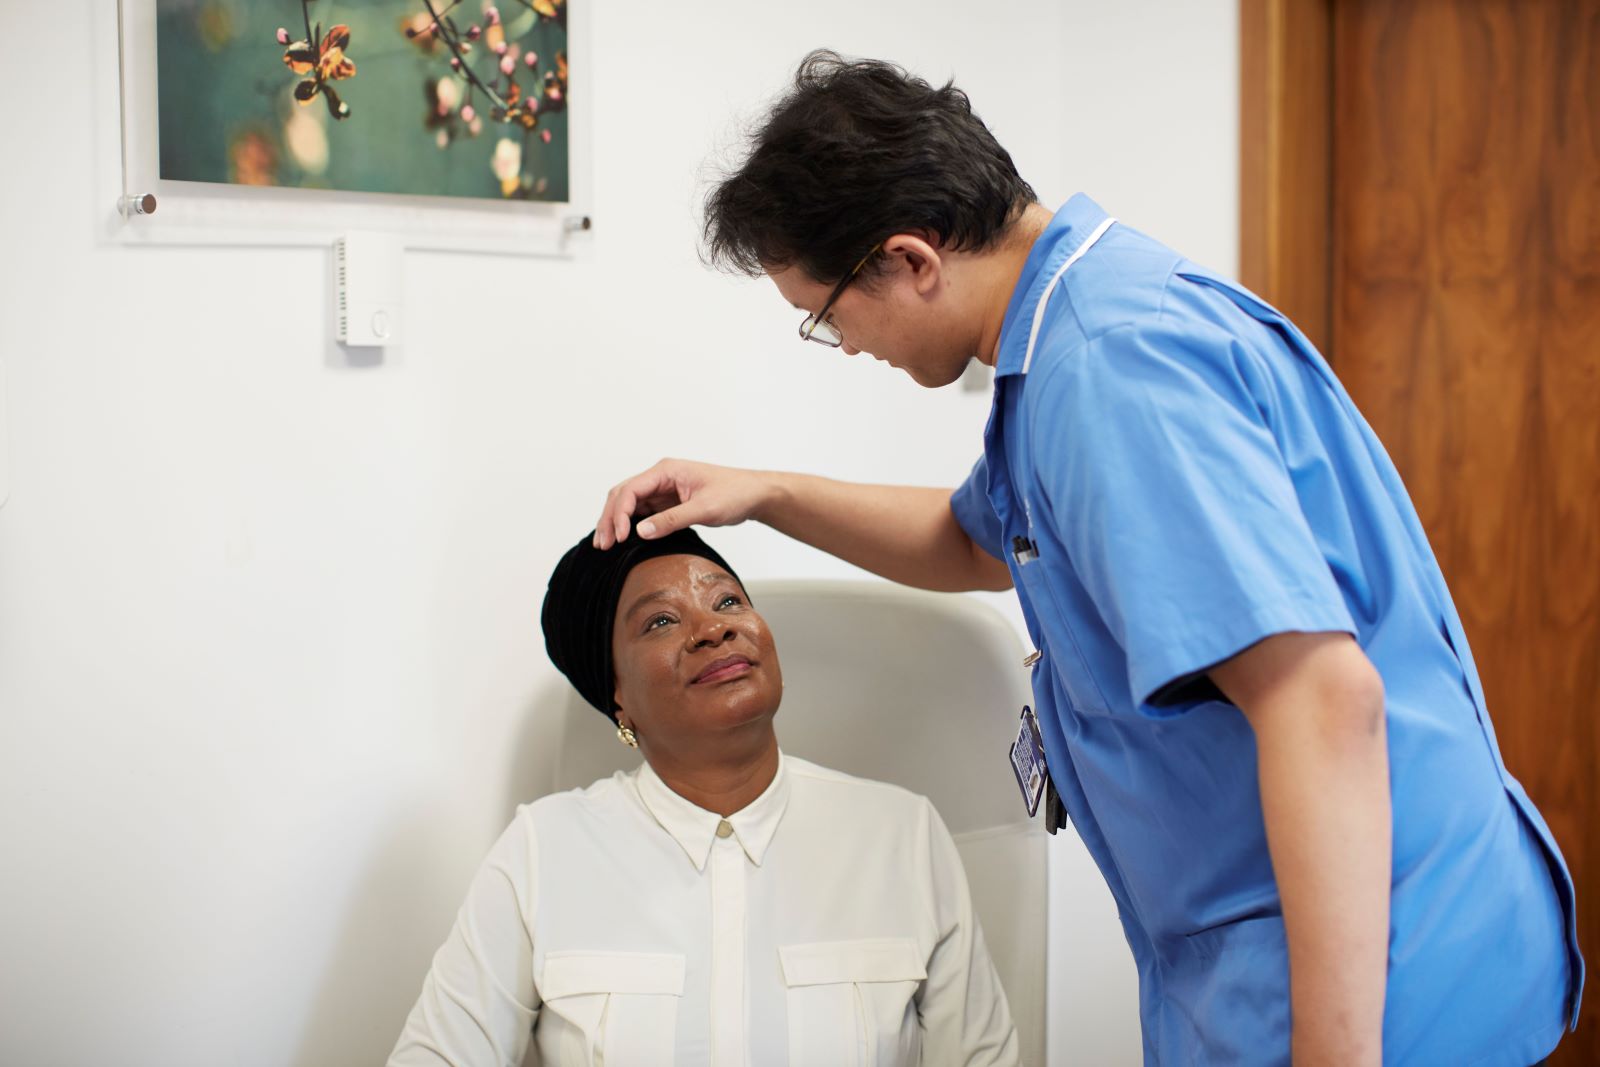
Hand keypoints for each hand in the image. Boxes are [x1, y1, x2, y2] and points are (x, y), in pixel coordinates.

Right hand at [593, 458, 773, 548]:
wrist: (754, 495)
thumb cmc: (734, 494)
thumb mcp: (705, 509)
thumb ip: (673, 520)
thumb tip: (641, 532)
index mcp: (666, 470)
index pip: (631, 489)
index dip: (620, 513)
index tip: (620, 537)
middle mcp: (660, 477)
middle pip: (622, 495)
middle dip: (609, 518)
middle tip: (603, 545)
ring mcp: (662, 489)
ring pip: (629, 504)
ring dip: (615, 522)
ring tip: (605, 545)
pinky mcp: (668, 502)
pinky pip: (641, 512)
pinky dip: (629, 525)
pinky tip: (622, 540)